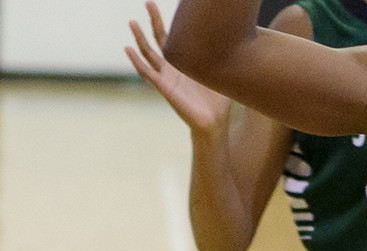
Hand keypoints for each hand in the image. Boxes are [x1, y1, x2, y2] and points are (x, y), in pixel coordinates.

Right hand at [126, 0, 230, 132]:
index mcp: (184, 62)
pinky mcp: (164, 88)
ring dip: (139, 38)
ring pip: (148, 53)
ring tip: (132, 22)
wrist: (215, 122)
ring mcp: (166, 77)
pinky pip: (146, 73)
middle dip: (153, 21)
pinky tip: (128, 50)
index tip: (169, 7)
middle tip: (147, 2)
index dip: (171, 22)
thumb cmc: (218, 100)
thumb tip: (238, 38)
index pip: (173, 36)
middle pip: (158, 39)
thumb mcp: (221, 73)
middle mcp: (172, 67)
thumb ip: (224, 57)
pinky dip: (136, 61)